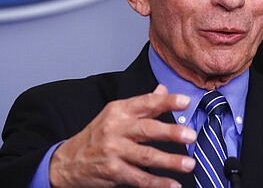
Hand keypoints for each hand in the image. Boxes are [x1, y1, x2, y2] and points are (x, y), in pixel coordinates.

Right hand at [49, 84, 196, 187]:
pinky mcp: (112, 172)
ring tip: (189, 164)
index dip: (166, 102)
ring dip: (170, 161)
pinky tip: (172, 184)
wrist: (66, 162)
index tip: (185, 101)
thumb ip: (142, 104)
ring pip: (146, 156)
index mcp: (119, 111)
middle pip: (147, 130)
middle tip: (191, 136)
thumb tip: (163, 89)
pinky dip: (157, 183)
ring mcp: (113, 151)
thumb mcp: (116, 114)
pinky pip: (139, 178)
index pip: (146, 103)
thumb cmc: (97, 135)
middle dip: (171, 132)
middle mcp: (116, 129)